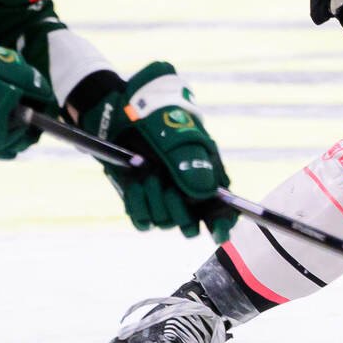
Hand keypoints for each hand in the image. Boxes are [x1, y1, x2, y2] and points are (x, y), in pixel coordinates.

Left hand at [74, 62, 234, 239]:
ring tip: (149, 176)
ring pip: (165, 223)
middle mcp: (186, 192)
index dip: (223, 224)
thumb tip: (205, 194)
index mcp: (207, 176)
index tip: (217, 231)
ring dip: (155, 203)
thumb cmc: (158, 120)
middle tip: (170, 191)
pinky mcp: (140, 200)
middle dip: (181, 214)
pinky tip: (137, 185)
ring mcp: (162, 197)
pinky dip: (139, 206)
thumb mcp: (178, 137)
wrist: (120, 112)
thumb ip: (192, 164)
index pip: (222, 210)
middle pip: (192, 224)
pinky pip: (143, 220)